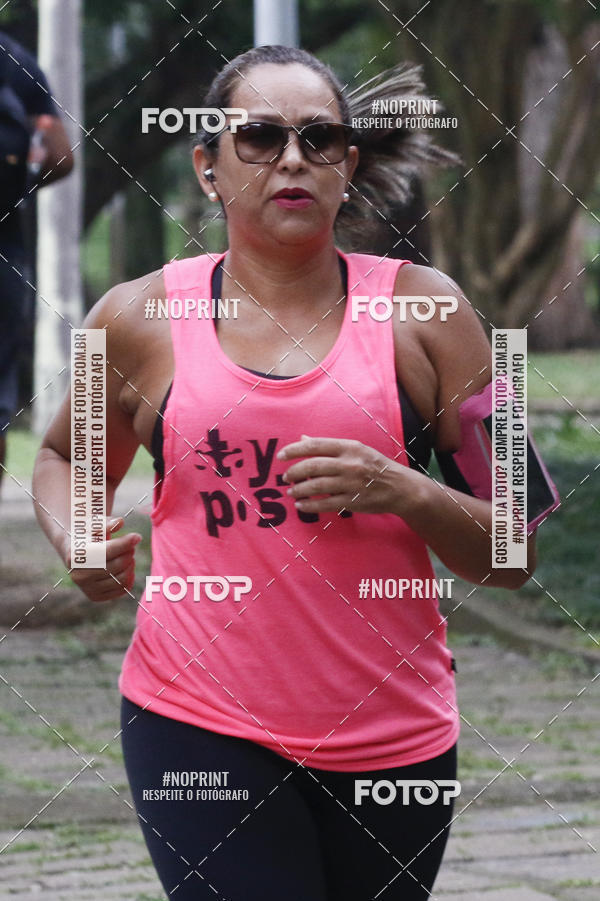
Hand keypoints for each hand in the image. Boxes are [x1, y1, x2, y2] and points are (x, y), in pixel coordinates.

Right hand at [63, 516, 141, 601]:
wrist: (76, 553)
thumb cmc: (88, 535)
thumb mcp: (93, 524)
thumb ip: (106, 523)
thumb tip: (120, 522)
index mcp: (76, 556)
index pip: (107, 551)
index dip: (125, 543)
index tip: (137, 536)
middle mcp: (79, 575)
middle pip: (117, 565)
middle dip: (129, 553)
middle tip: (131, 546)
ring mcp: (87, 589)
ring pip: (122, 578)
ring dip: (130, 564)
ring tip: (128, 555)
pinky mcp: (96, 597)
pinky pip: (122, 589)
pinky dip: (129, 577)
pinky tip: (126, 567)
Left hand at [277, 434, 411, 514]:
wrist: (400, 488)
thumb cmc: (375, 466)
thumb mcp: (356, 450)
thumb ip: (329, 446)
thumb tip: (303, 439)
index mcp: (350, 447)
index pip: (316, 445)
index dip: (295, 450)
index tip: (281, 455)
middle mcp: (350, 464)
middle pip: (313, 466)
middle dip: (294, 472)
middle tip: (285, 476)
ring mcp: (351, 484)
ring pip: (316, 486)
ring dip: (299, 489)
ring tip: (291, 491)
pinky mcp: (353, 502)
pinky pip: (325, 504)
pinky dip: (309, 505)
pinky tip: (301, 505)